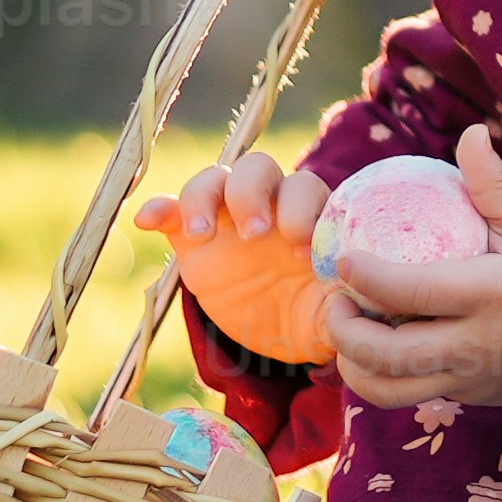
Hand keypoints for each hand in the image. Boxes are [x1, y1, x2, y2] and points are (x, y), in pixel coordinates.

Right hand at [142, 141, 331, 369]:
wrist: (274, 332)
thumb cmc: (310, 313)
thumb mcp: (329, 318)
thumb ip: (343, 309)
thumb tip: (353, 306)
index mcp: (309, 216)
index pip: (307, 189)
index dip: (303, 212)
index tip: (301, 251)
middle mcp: (269, 204)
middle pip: (258, 169)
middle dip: (254, 196)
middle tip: (255, 236)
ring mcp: (227, 217)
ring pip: (214, 179)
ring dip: (204, 196)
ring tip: (202, 233)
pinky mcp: (190, 237)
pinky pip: (170, 209)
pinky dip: (159, 207)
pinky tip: (148, 219)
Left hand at [322, 125, 501, 414]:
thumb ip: (494, 184)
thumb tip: (471, 132)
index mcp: (493, 294)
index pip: (415, 292)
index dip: (369, 279)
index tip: (344, 260)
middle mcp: (478, 344)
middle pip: (389, 354)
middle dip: (345, 332)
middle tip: (334, 303)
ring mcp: (472, 378)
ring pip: (390, 390)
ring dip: (355, 365)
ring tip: (347, 334)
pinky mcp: (469, 397)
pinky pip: (409, 396)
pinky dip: (380, 378)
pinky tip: (376, 349)